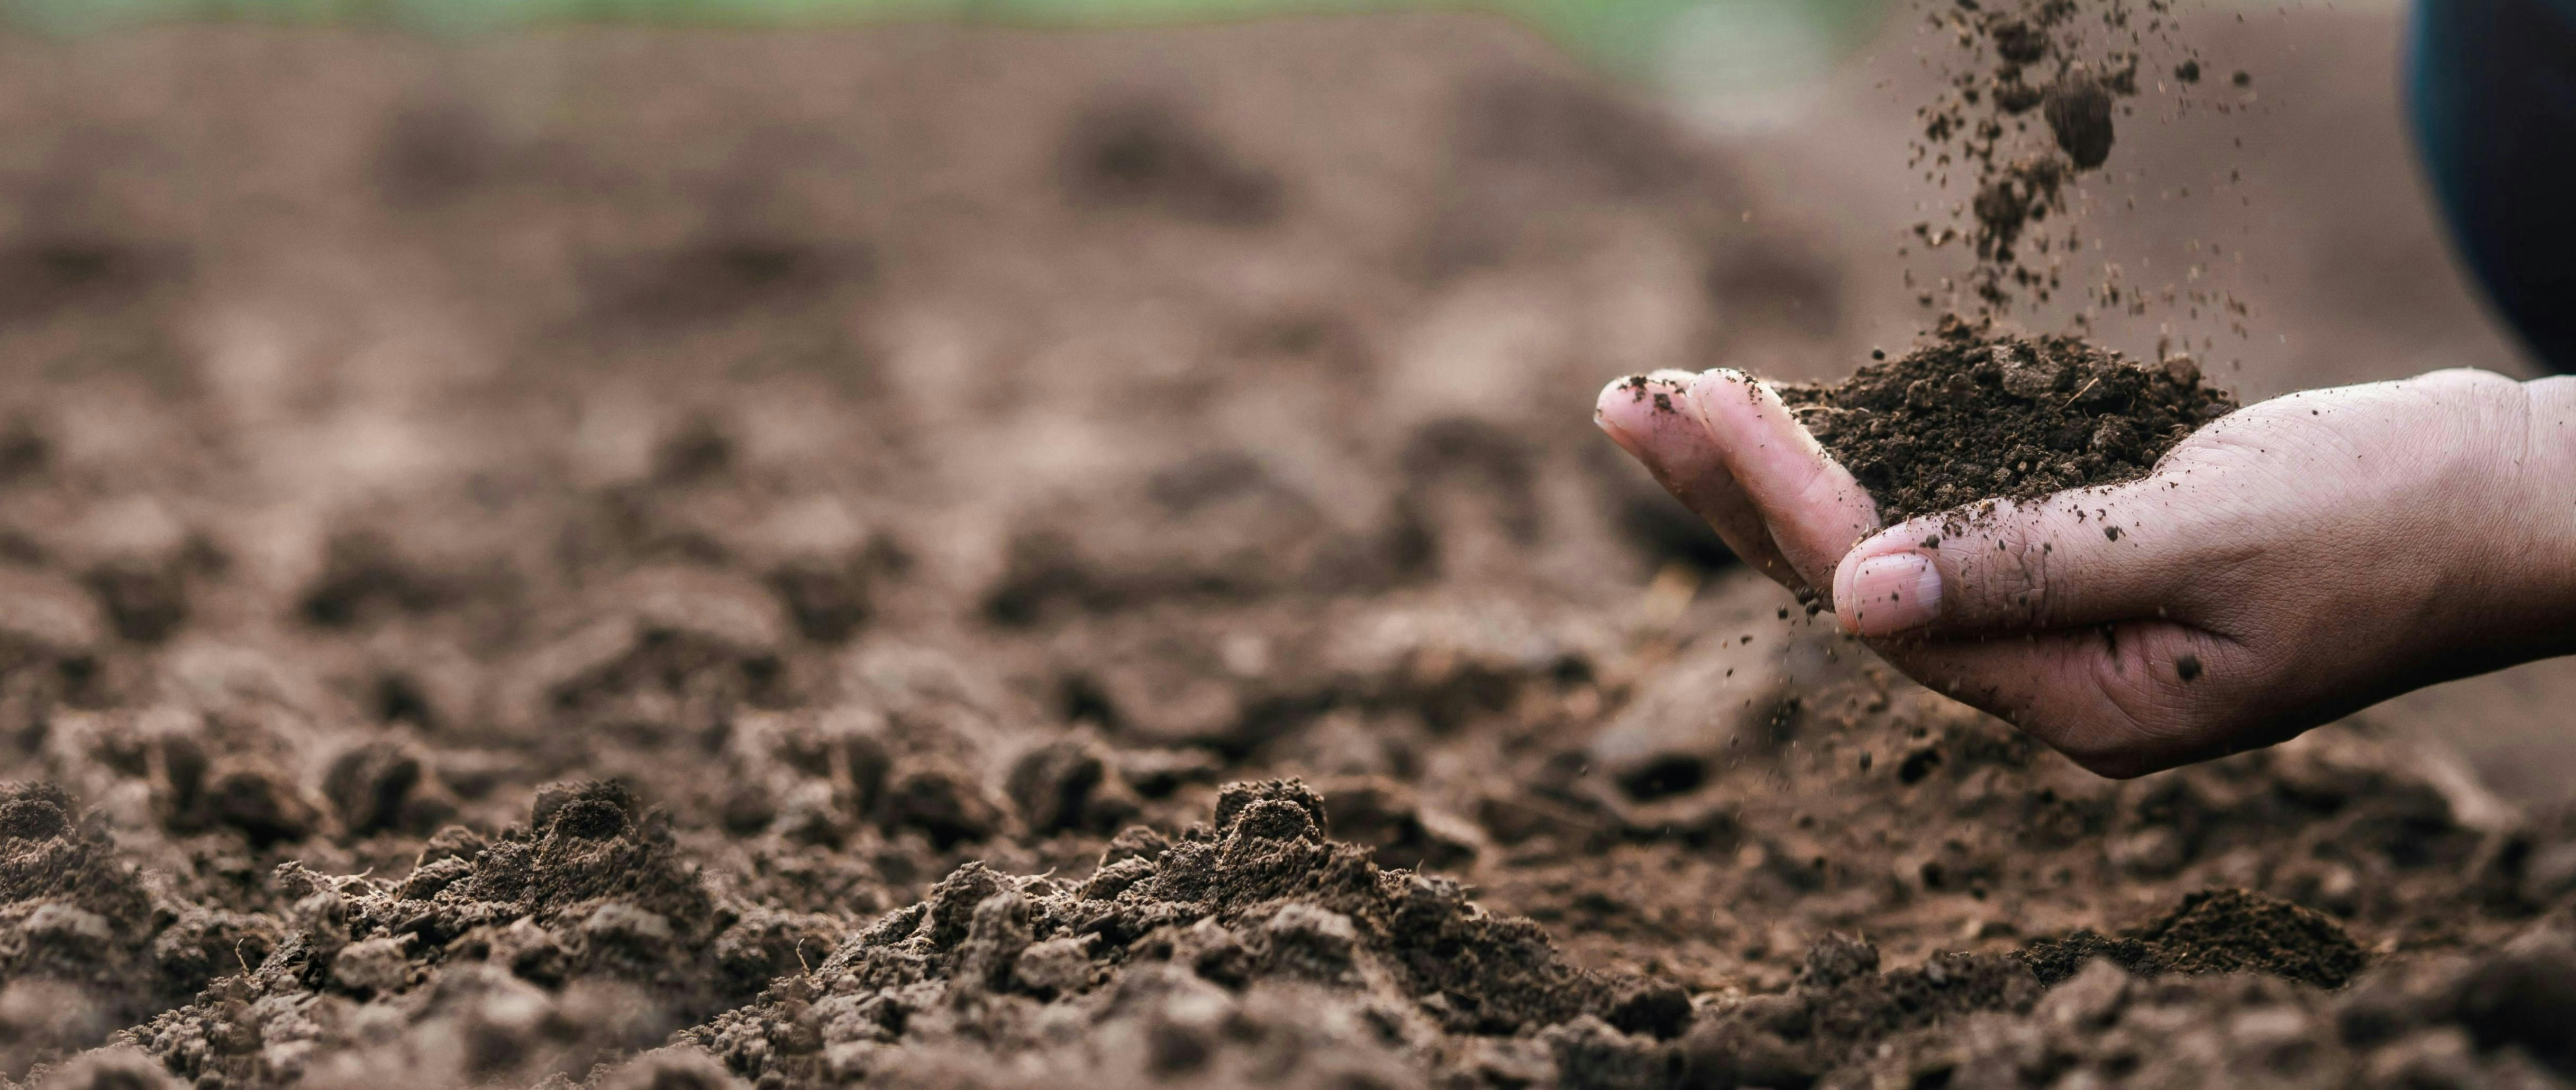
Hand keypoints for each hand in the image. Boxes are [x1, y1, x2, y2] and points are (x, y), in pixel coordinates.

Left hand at [1597, 366, 2575, 776]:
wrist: (2510, 507)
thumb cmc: (2394, 516)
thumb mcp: (2216, 537)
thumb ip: (2037, 565)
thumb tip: (1852, 595)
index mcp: (2085, 706)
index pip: (1888, 598)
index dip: (1786, 498)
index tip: (1701, 402)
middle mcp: (2053, 686)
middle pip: (1849, 589)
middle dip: (1730, 493)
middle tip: (1621, 401)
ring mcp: (2065, 635)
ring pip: (1877, 558)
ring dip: (1772, 480)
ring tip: (1664, 407)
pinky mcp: (2081, 576)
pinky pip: (1935, 529)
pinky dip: (1857, 471)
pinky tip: (1785, 432)